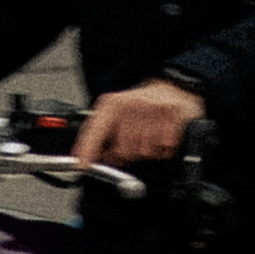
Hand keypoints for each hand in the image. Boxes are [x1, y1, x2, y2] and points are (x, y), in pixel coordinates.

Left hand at [76, 79, 203, 165]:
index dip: (87, 150)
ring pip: (144, 152)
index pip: (95, 131)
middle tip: (133, 143)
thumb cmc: (141, 105)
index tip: (82, 165)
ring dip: (147, 150)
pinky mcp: (171, 115)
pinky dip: (163, 148)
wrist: (172, 88)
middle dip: (127, 154)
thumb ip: (104, 136)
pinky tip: (161, 136)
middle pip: (123, 150)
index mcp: (113, 104)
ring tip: (149, 136)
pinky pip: (164, 148)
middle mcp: (131, 104)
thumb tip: (98, 158)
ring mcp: (152, 109)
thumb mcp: (117, 114)